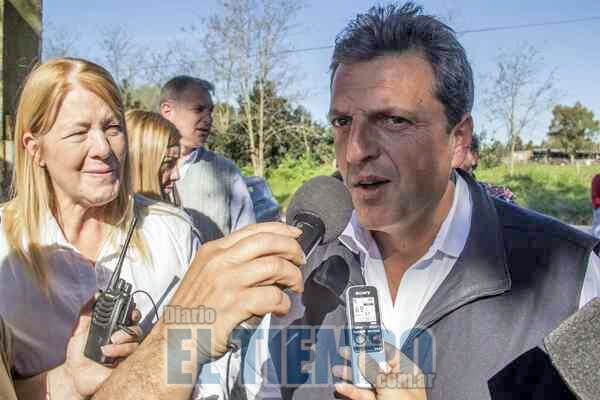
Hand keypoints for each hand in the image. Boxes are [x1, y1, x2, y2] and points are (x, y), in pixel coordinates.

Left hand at [59, 298, 141, 396]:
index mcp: (115, 328)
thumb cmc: (77, 353)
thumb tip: (96, 295)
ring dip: (122, 345)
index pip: (131, 317)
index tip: (130, 312)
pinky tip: (109, 356)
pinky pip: (133, 358)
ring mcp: (126, 352)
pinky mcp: (126, 365)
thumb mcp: (79, 329)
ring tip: (106, 349)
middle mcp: (123, 339)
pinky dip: (121, 354)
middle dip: (128, 330)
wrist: (73, 374)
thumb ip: (87, 311)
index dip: (134, 313)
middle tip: (114, 335)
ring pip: (135, 343)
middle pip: (137, 330)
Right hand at [166, 222, 304, 357]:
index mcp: (213, 251)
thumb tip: (271, 258)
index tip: (296, 234)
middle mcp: (219, 261)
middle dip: (292, 249)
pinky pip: (272, 296)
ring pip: (274, 267)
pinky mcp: (233, 305)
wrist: (173, 342)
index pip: (254, 230)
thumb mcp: (207, 276)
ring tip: (295, 287)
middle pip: (268, 242)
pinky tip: (281, 309)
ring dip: (293, 276)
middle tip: (300, 261)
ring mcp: (226, 282)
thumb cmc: (194, 312)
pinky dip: (283, 303)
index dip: (281, 230)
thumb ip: (233, 263)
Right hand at [332, 343, 426, 399]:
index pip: (389, 353)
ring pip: (366, 380)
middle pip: (374, 365)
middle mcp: (397, 382)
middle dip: (358, 359)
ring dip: (351, 374)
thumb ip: (375, 370)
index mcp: (407, 373)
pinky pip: (362, 394)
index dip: (373, 346)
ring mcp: (386, 394)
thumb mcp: (391, 386)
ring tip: (338, 369)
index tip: (360, 339)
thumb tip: (364, 358)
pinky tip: (342, 385)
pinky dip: (351, 390)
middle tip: (345, 352)